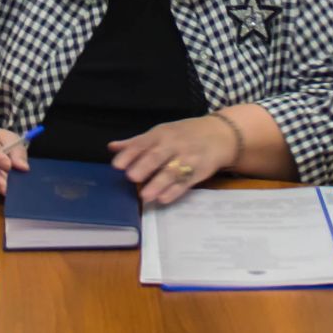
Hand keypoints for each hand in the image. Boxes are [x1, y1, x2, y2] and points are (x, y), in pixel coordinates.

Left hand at [109, 114, 237, 204]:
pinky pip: (186, 183)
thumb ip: (136, 143)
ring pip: (172, 172)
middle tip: (131, 178)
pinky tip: (163, 199)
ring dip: (158, 183)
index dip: (130, 154)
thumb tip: (112, 147)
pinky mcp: (199, 172)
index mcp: (161, 134)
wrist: (220, 135)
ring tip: (145, 196)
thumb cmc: (184, 134)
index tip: (117, 165)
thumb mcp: (161, 133)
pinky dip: (175, 191)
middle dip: (144, 166)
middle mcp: (174, 145)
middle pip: (158, 156)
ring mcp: (188, 158)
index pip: (143, 144)